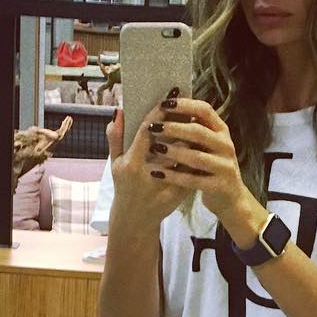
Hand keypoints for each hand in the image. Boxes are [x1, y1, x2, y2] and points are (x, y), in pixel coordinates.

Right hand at [106, 105, 191, 231]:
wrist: (136, 220)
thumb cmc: (124, 187)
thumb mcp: (115, 164)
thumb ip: (115, 138)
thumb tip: (117, 111)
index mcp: (132, 163)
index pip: (148, 131)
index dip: (159, 113)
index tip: (169, 96)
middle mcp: (149, 174)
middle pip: (171, 141)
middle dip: (181, 121)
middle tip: (190, 103)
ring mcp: (166, 185)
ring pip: (184, 155)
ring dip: (192, 136)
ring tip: (198, 119)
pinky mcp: (179, 193)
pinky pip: (191, 169)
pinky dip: (196, 154)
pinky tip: (201, 142)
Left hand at [147, 96, 251, 219]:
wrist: (230, 197)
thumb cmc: (212, 166)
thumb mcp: (208, 144)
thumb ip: (194, 128)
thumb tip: (168, 105)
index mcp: (221, 131)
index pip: (204, 110)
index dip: (184, 105)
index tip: (164, 103)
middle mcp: (226, 146)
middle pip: (199, 132)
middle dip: (174, 128)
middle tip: (153, 128)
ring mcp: (225, 167)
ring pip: (197, 157)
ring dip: (174, 152)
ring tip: (155, 149)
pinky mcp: (220, 186)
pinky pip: (194, 180)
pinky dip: (174, 176)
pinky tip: (158, 174)